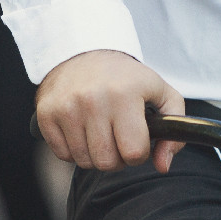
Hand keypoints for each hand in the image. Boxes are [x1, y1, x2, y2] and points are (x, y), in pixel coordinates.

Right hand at [35, 49, 185, 172]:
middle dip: (118, 159)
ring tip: (103, 135)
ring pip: (84, 161)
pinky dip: (76, 151)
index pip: (133, 151)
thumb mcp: (161, 92)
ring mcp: (66, 108)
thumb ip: (173, 129)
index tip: (138, 141)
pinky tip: (84, 132)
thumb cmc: (127, 78)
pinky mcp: (46, 114)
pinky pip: (63, 155)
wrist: (84, 54)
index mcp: (125, 95)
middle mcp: (93, 101)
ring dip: (97, 156)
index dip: (140, 153)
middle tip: (120, 141)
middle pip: (107, 162)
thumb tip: (163, 166)